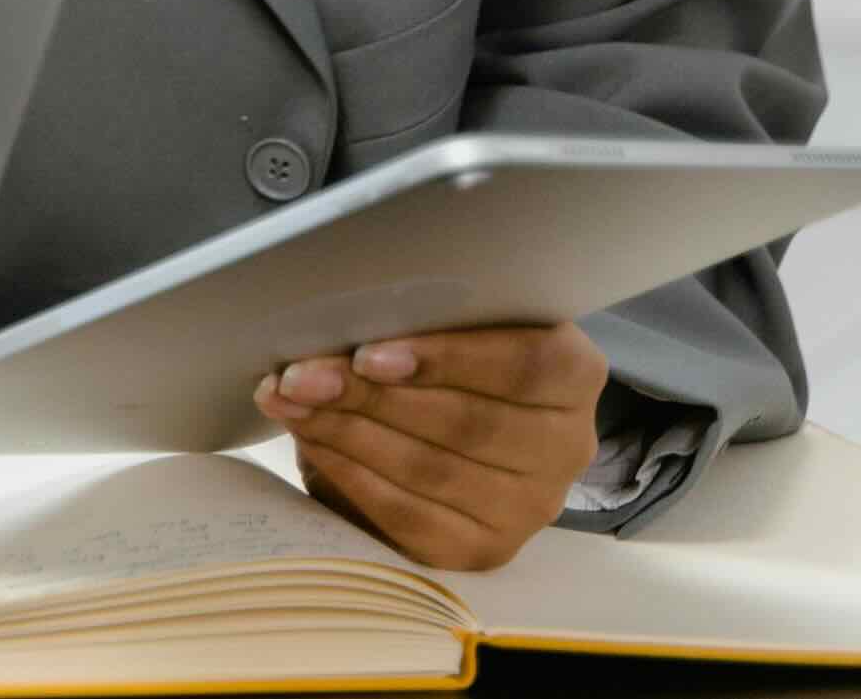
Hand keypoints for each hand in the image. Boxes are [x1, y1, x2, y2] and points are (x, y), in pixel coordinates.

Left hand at [252, 319, 605, 572]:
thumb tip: (339, 312)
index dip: (447, 360)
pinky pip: (408, 515)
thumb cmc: (444, 353)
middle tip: (299, 375)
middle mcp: (565, 446)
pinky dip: (349, 473)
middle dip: (369, 398)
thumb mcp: (448, 321)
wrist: (448, 423)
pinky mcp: (483, 549)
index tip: (368, 355)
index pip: (525, 367)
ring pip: (430, 471)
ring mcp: (529, 507)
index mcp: (572, 372)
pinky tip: (310, 439)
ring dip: (346, 433)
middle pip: (465, 423)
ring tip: (288, 401)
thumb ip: (420, 314)